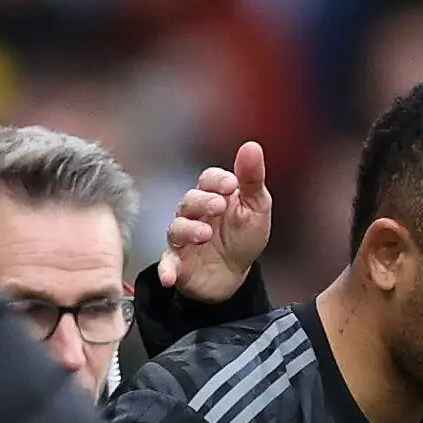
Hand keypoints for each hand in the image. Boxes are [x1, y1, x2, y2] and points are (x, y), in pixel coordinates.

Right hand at [161, 142, 273, 302]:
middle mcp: (194, 213)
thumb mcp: (256, 207)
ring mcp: (183, 238)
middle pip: (189, 200)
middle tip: (218, 206)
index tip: (232, 185)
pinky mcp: (178, 262)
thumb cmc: (243, 237)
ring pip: (177, 228)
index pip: (208, 179)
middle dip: (202, 201)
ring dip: (188, 230)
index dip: (217, 180)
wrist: (235, 275)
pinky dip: (165, 269)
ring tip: (204, 234)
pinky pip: (167, 263)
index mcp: (213, 195)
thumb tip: (252, 146)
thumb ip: (252, 179)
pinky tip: (169, 275)